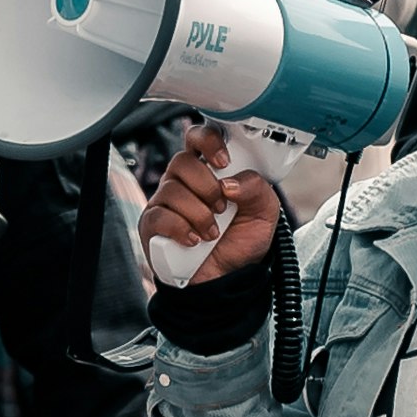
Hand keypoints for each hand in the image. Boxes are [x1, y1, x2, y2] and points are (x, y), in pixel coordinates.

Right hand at [141, 126, 283, 285]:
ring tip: (212, 233)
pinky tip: (194, 241)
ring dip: (199, 214)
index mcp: (209, 170)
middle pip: (182, 161)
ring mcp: (164, 202)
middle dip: (207, 186)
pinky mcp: (152, 225)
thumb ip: (257, 188)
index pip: (198, 138)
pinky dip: (181, 229)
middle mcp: (183, 182)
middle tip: (222, 208)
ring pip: (172, 190)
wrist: (228, 278)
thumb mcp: (264, 212)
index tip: (223, 161)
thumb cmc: (241, 241)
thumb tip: (230, 183)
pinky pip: (160, 216)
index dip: (207, 141)